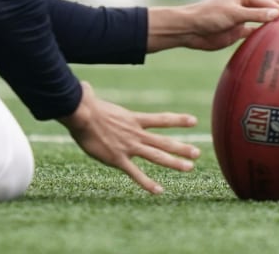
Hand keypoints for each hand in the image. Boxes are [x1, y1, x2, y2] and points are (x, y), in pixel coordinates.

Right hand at [59, 82, 198, 194]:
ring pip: (156, 156)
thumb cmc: (83, 104)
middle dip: (182, 148)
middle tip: (197, 153)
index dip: (178, 120)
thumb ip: (94, 94)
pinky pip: (136, 173)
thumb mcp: (94, 99)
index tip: (193, 121)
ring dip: (174, 163)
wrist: (81, 114)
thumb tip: (85, 86)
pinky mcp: (118, 159)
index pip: (161, 120)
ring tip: (189, 168)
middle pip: (164, 141)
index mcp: (133, 119)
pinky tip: (159, 191)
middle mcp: (135, 133)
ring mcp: (128, 146)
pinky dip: (148, 183)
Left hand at [147, 0, 278, 53]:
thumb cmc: (208, 16)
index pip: (268, 2)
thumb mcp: (233, 14)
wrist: (190, 29)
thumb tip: (278, 14)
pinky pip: (256, 32)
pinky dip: (266, 34)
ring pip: (265, 19)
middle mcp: (244, 5)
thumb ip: (255, 15)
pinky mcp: (237, 31)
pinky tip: (277, 36)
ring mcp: (242, 18)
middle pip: (271, 4)